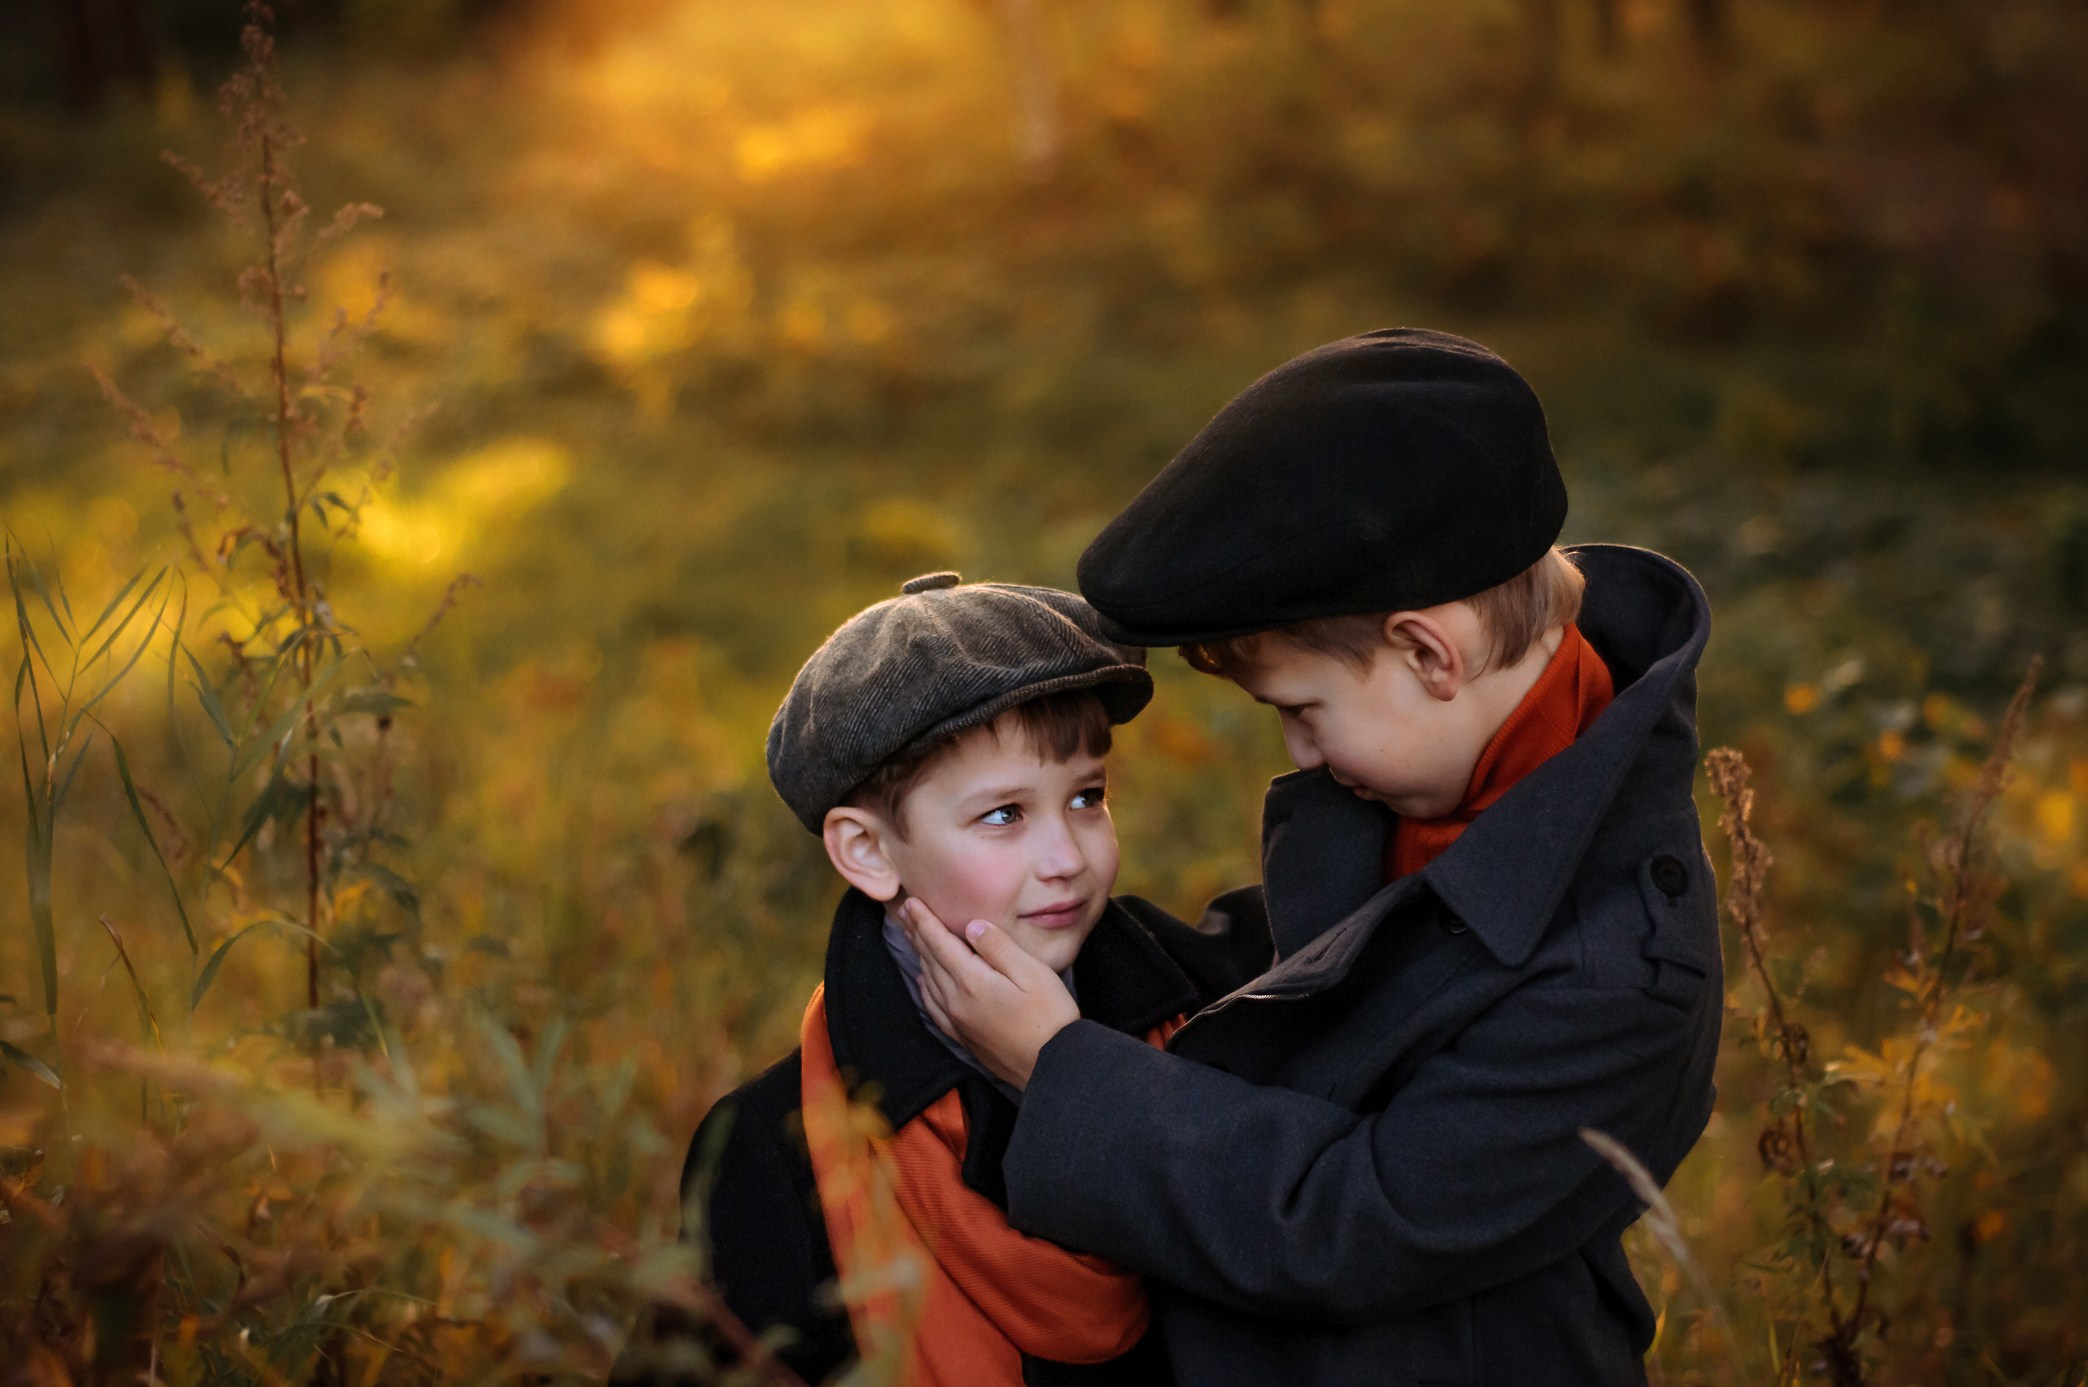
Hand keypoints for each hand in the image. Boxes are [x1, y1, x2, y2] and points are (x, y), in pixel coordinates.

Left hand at [900, 898, 1078, 1089]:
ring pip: (930, 981)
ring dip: (920, 956)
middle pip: (930, 960)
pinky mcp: (964, 1036)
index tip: (911, 903)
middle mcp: (958, 1001)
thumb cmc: (1049, 1016)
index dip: (925, 921)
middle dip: (917, 934)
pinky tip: (924, 982)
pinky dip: (926, 989)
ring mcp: (959, 1021)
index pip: (940, 944)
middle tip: (905, 913)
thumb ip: (999, 948)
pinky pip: (935, 1008)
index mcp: (973, 981)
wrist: (1053, 1067)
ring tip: (913, 938)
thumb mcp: (1032, 973)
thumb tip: (972, 927)